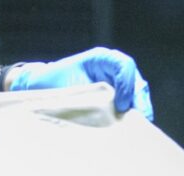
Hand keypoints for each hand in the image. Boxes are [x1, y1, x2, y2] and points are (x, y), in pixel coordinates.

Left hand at [10, 46, 152, 120]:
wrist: (44, 87)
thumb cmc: (51, 81)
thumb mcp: (63, 80)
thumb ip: (80, 90)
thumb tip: (100, 105)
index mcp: (100, 58)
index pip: (124, 64)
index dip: (126, 83)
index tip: (120, 104)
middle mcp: (111, 67)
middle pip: (135, 79)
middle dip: (138, 99)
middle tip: (138, 118)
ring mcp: (116, 80)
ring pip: (137, 92)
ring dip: (139, 107)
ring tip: (139, 123)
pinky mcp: (116, 94)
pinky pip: (132, 101)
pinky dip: (134, 112)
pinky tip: (132, 124)